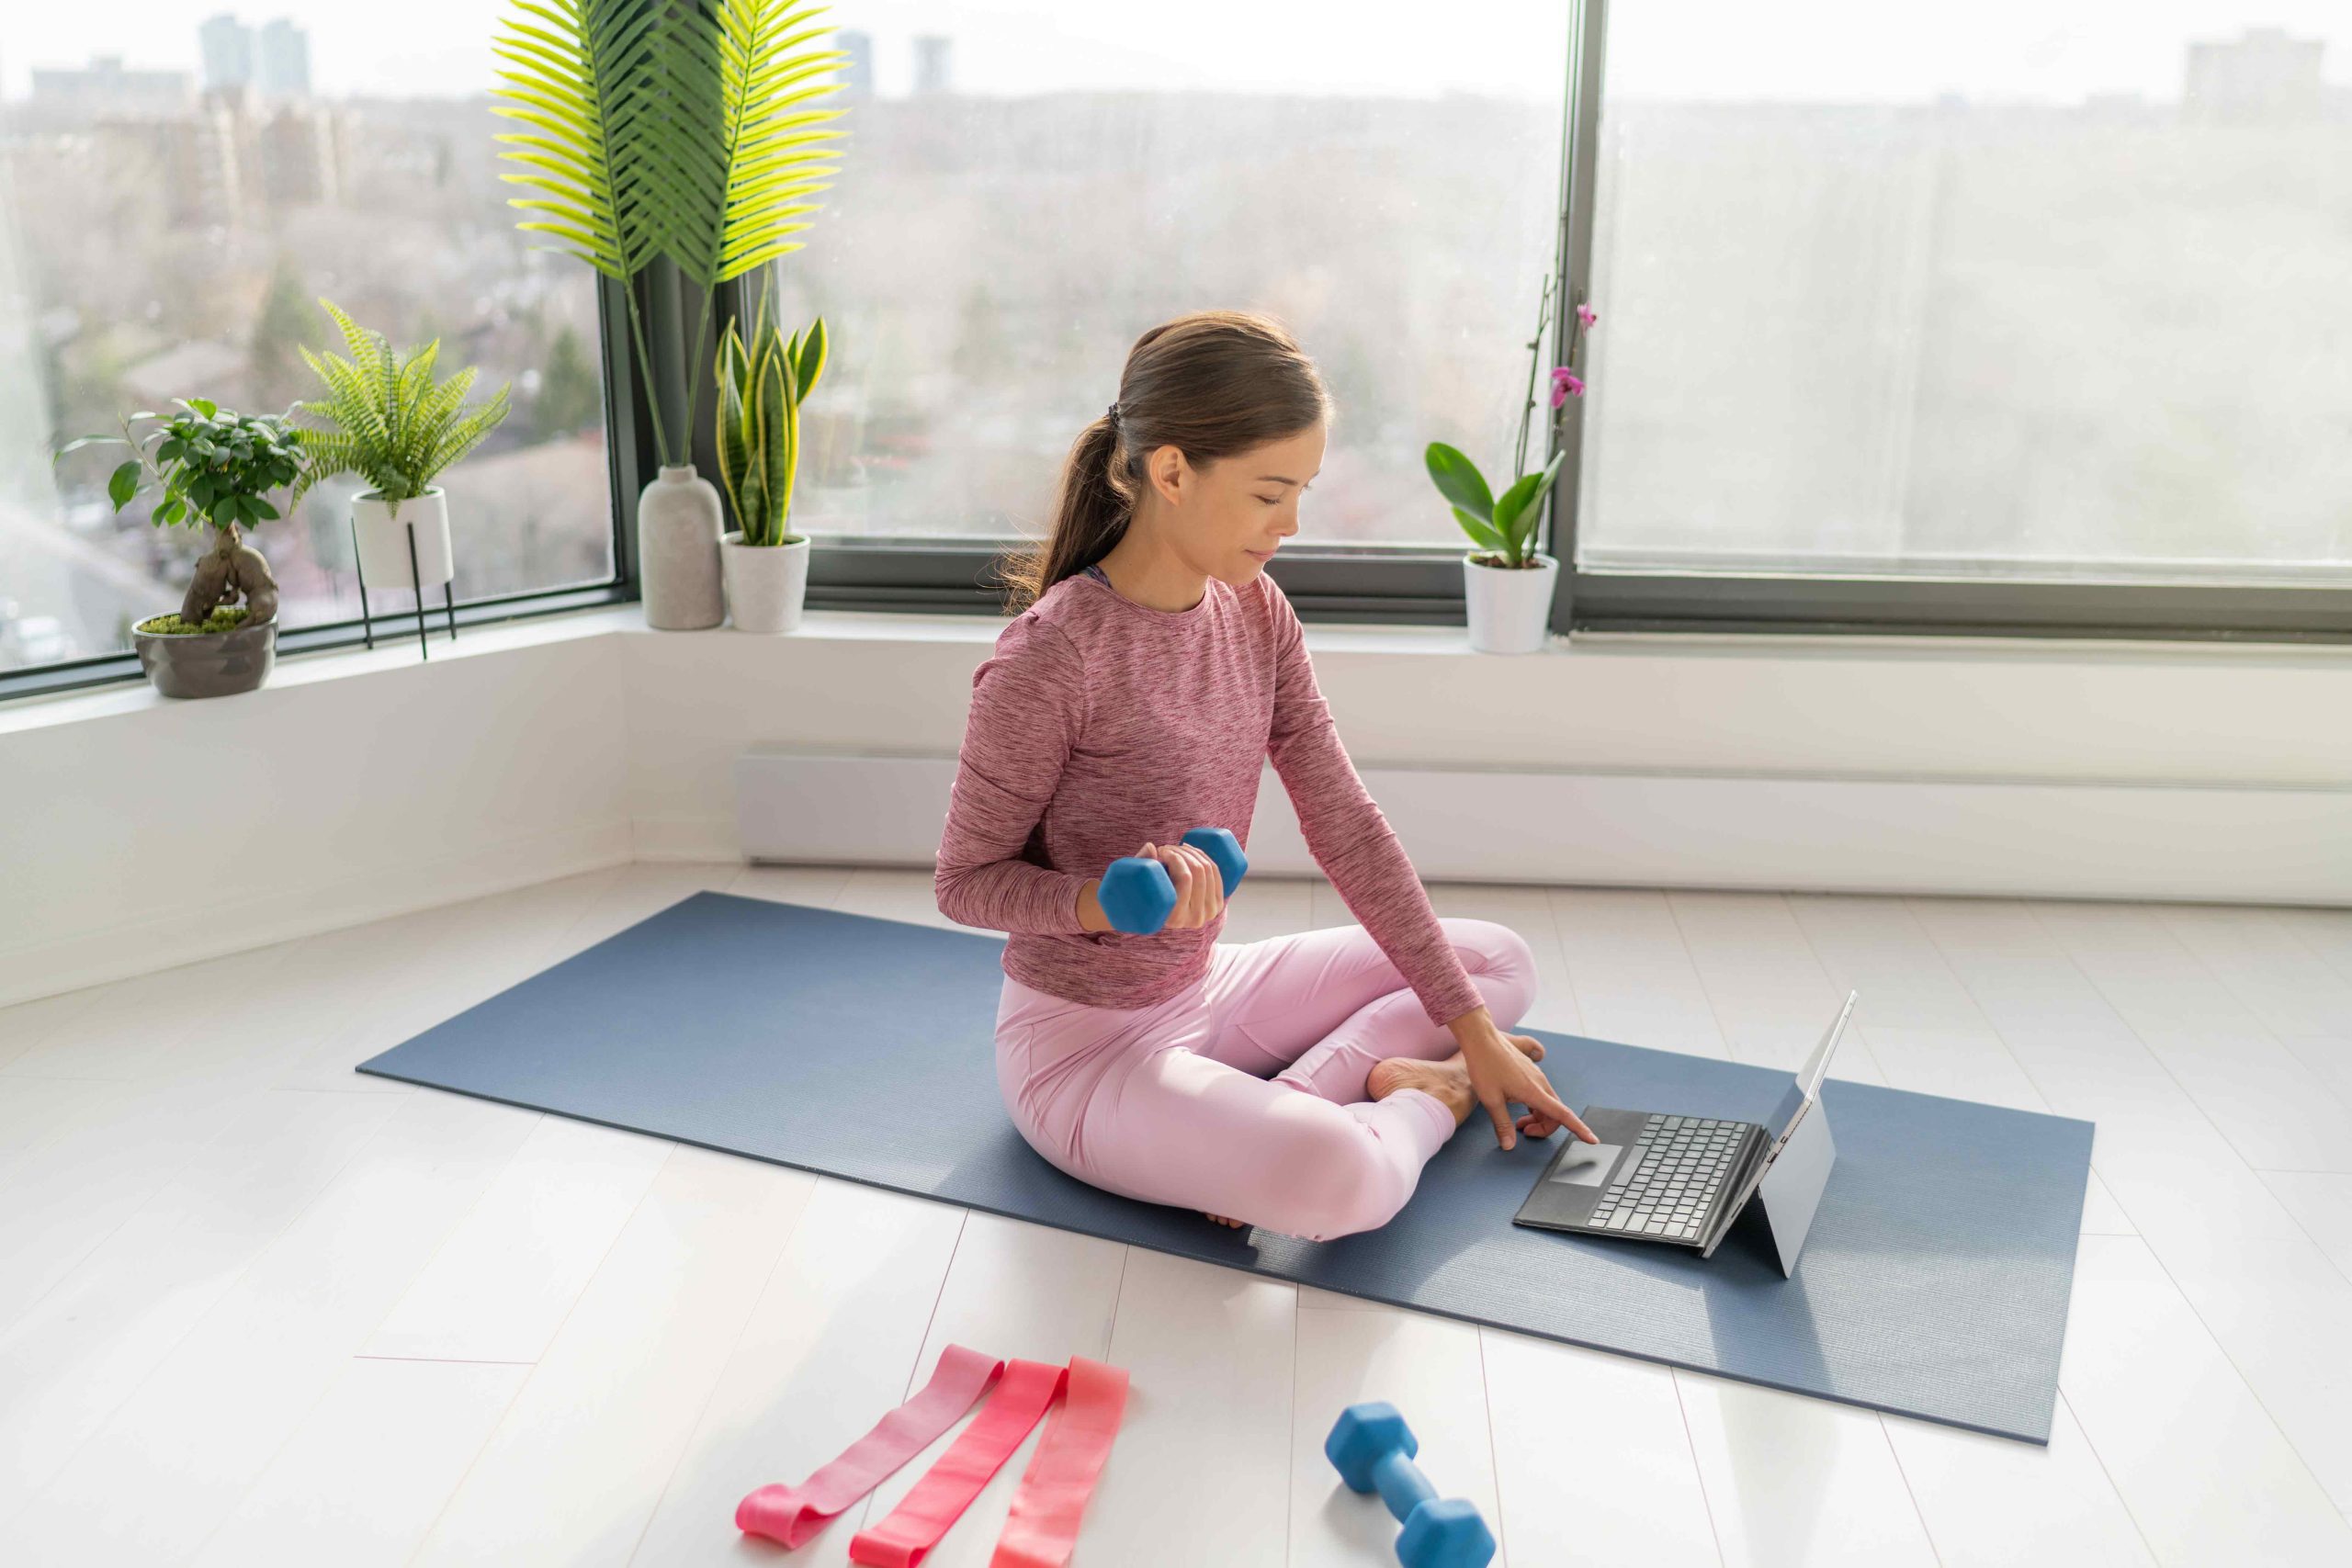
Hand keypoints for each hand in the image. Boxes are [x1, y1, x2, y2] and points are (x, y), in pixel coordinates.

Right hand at [1137, 839, 1226, 929]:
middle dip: (1182, 852)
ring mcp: (1210, 912)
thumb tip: (1151, 847)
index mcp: (1176, 918)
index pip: (1185, 878)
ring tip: (1176, 848)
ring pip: (1208, 869)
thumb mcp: (1136, 886)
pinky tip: (1192, 851)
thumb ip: (1140, 865)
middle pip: (1198, 871)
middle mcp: (1196, 918)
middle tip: (1167, 848)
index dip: (1174, 857)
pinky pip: (1215, 873)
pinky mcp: (1218, 904)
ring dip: (1192, 852)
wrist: (1159, 918)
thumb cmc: (1144, 900)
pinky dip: (1204, 857)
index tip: (1161, 851)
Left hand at [1452, 1013, 1596, 1151]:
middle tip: (1523, 1132)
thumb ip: (1502, 1125)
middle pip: (1556, 1113)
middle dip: (1545, 1128)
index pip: (1563, 1115)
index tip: (1592, 1140)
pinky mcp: (1530, 1073)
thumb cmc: (1485, 1066)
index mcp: (1534, 1091)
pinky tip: (1517, 1107)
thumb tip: (1509, 1145)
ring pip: (1548, 1104)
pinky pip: (1541, 1095)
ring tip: (1518, 1123)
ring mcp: (1536, 1077)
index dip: (1579, 1129)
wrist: (1482, 1039)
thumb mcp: (1491, 1100)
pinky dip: (1534, 1107)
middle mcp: (1540, 1083)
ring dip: (1538, 1118)